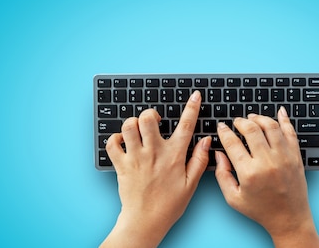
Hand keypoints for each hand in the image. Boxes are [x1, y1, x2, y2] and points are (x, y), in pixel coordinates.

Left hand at [100, 91, 209, 247]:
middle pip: (148, 118)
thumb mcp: (191, 184)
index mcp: (174, 155)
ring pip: (129, 126)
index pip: (186, 125)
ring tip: (138, 130)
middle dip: (151, 114)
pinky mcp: (121, 165)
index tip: (195, 96)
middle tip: (154, 121)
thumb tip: (206, 140)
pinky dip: (115, 139)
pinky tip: (123, 142)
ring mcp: (136, 157)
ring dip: (133, 123)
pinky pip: (112, 143)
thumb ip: (200, 160)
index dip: (192, 107)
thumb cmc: (169, 205)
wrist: (145, 221)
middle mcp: (154, 152)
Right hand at [215, 107, 318, 247]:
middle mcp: (267, 162)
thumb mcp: (233, 198)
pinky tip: (279, 112)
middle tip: (237, 121)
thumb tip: (218, 153)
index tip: (221, 127)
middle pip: (251, 129)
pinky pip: (291, 132)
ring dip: (260, 118)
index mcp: (249, 173)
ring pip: (271, 126)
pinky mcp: (296, 157)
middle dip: (240, 121)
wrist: (289, 218)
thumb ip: (222, 174)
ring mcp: (284, 158)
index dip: (224, 131)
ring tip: (252, 118)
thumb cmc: (261, 210)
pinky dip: (285, 119)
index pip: (232, 143)